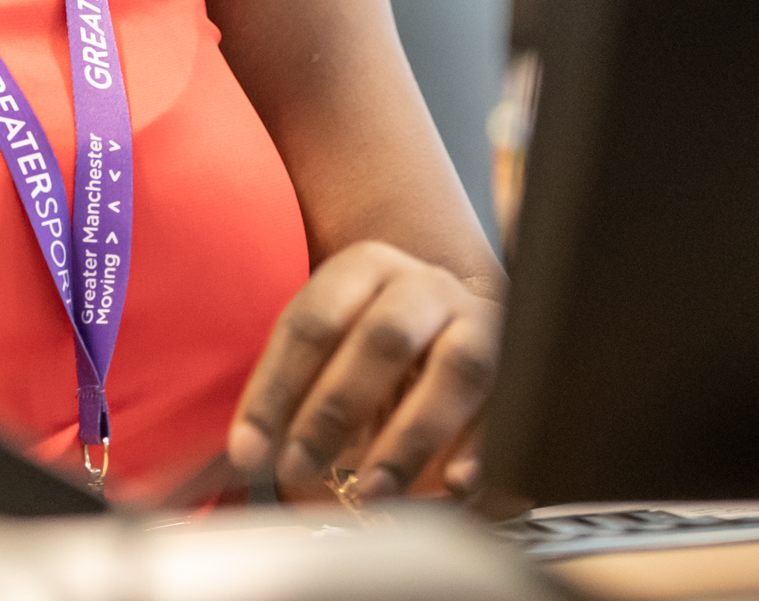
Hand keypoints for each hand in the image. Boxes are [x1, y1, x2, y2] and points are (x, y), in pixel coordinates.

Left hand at [225, 241, 500, 501]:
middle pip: (383, 337)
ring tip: (371, 490)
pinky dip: (481, 450)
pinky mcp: (517, 370)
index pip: (313, 322)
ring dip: (409, 438)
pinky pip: (505, 409)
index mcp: (365, 268)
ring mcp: (478, 325)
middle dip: (336, 409)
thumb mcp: (325, 351)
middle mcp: (425, 287)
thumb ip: (285, 396)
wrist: (451, 325)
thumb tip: (240, 459)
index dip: (275, 389)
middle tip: (299, 467)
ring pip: (453, 370)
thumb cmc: (368, 348)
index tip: (247, 452)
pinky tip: (456, 484)